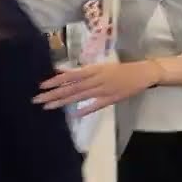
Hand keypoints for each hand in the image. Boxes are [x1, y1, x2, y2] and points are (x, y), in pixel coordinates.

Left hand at [35, 60, 161, 116]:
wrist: (144, 72)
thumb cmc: (121, 69)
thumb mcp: (101, 66)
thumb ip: (82, 71)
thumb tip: (61, 70)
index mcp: (94, 69)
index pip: (71, 75)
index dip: (56, 80)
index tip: (41, 86)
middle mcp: (97, 79)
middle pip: (72, 87)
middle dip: (54, 93)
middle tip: (37, 99)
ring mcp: (104, 89)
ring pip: (80, 96)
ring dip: (63, 101)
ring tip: (48, 106)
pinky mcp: (112, 98)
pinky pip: (97, 105)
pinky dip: (86, 109)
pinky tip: (73, 114)